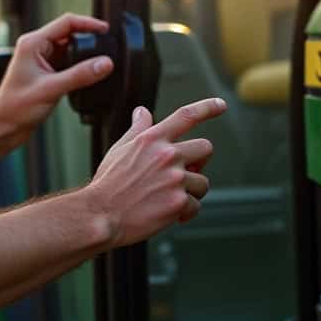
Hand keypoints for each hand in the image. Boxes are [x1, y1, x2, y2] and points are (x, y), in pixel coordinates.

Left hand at [0, 13, 114, 146]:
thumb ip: (80, 75)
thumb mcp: (51, 89)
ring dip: (84, 55)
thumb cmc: (15, 108)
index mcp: (32, 43)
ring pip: (70, 50)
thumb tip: (105, 63)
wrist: (3, 128)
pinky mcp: (46, 74)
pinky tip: (88, 76)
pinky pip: (68, 64)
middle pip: (69, 34)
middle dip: (88, 40)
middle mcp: (36, 48)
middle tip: (106, 49)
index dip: (88, 23)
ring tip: (99, 63)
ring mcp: (41, 61)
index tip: (105, 30)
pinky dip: (79, 67)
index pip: (66, 23)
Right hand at [85, 99, 226, 248]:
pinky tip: (169, 214)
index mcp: (152, 139)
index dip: (207, 107)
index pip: (185, 116)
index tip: (220, 105)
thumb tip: (142, 111)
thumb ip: (137, 129)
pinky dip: (185, 213)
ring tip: (170, 198)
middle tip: (187, 173)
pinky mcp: (178, 202)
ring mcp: (174, 179)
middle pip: (205, 148)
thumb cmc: (108, 184)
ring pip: (203, 182)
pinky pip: (195, 206)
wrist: (100, 215)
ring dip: (191, 192)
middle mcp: (166, 155)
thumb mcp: (119, 149)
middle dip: (200, 161)